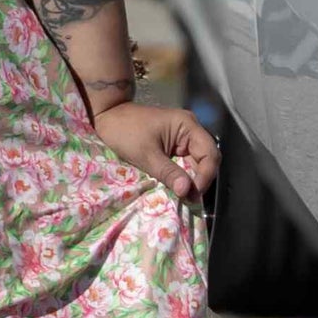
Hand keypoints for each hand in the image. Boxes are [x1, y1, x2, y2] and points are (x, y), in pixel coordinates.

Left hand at [91, 100, 219, 200]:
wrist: (107, 118)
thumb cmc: (125, 132)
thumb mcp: (146, 155)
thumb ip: (169, 173)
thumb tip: (187, 191)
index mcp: (188, 125)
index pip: (210, 153)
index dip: (206, 175)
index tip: (193, 194)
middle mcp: (190, 130)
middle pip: (206, 159)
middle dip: (199, 180)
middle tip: (189, 200)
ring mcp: (182, 138)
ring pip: (196, 163)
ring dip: (191, 180)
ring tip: (184, 198)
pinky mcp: (174, 146)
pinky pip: (184, 163)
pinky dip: (182, 176)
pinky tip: (177, 188)